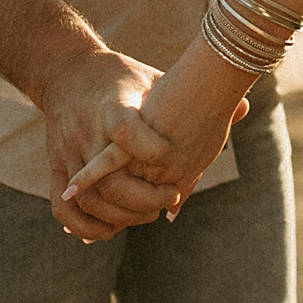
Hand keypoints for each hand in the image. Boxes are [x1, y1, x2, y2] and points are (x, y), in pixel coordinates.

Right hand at [67, 41, 254, 215]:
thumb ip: (192, 102)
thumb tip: (246, 109)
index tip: (172, 157)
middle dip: (144, 198)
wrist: (69, 71)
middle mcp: (88, 131)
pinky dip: (85, 225)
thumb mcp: (154, 80)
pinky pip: (64, 208)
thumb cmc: (122, 78)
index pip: (127, 129)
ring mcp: (69, 152)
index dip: (151, 148)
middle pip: (110, 180)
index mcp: (113, 104)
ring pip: (91, 199)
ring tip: (148, 215)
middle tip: (171, 198)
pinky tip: (109, 231)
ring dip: (122, 216)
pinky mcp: (56, 166)